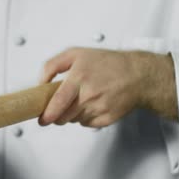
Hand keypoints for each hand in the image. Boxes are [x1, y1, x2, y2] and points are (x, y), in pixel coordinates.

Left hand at [38, 47, 176, 127]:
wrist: (137, 74)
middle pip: (63, 116)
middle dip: (57, 114)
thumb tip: (41, 83)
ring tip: (82, 98)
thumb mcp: (75, 54)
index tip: (42, 119)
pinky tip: (93, 104)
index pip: (58, 101)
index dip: (48, 113)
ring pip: (74, 120)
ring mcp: (99, 108)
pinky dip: (85, 117)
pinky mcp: (107, 118)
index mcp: (79, 77)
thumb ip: (52, 65)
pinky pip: (87, 124)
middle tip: (60, 106)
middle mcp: (89, 94)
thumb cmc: (106, 63)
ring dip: (72, 114)